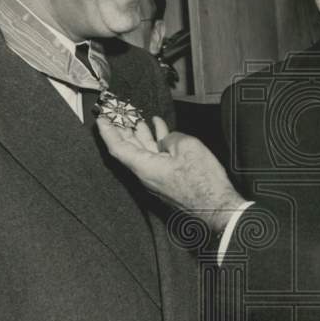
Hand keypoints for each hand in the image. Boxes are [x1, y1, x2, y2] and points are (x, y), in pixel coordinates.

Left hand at [98, 116, 244, 231]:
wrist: (217, 207)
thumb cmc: (203, 183)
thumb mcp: (187, 147)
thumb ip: (170, 138)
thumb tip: (166, 140)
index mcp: (145, 167)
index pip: (117, 147)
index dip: (108, 131)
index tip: (102, 118)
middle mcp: (146, 175)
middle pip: (128, 149)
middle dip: (122, 129)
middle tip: (118, 113)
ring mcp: (157, 178)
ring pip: (142, 152)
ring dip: (139, 134)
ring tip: (137, 117)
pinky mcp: (168, 180)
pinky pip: (156, 157)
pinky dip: (156, 142)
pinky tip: (160, 131)